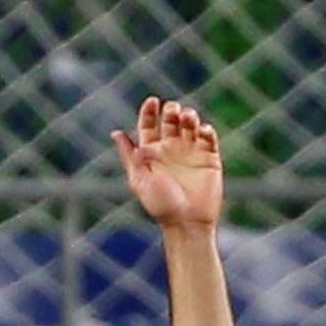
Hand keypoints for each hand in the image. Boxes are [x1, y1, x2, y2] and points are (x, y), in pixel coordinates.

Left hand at [114, 97, 223, 233]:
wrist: (187, 223)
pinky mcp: (209, 159)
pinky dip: (206, 130)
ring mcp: (191, 153)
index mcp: (151, 153)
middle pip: (170, 120)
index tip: (153, 102)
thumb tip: (116, 133)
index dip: (149, 111)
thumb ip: (129, 155)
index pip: (149, 124)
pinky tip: (202, 132)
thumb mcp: (140, 179)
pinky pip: (209, 138)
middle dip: (171, 110)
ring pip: (190, 124)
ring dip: (189, 116)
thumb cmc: (160, 205)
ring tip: (188, 119)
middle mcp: (171, 150)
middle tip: (173, 111)